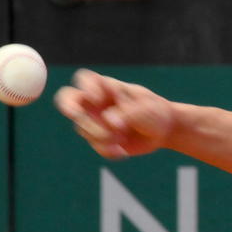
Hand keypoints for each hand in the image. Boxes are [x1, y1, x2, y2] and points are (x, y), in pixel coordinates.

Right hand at [54, 69, 175, 158]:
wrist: (163, 131)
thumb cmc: (155, 112)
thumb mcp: (147, 110)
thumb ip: (129, 113)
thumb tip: (109, 121)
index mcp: (106, 87)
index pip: (85, 79)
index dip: (85, 88)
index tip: (97, 98)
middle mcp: (95, 103)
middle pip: (68, 100)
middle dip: (71, 109)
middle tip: (77, 115)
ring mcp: (95, 121)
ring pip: (83, 128)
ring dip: (102, 136)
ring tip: (122, 137)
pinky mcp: (100, 139)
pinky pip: (96, 146)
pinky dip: (109, 151)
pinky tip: (123, 152)